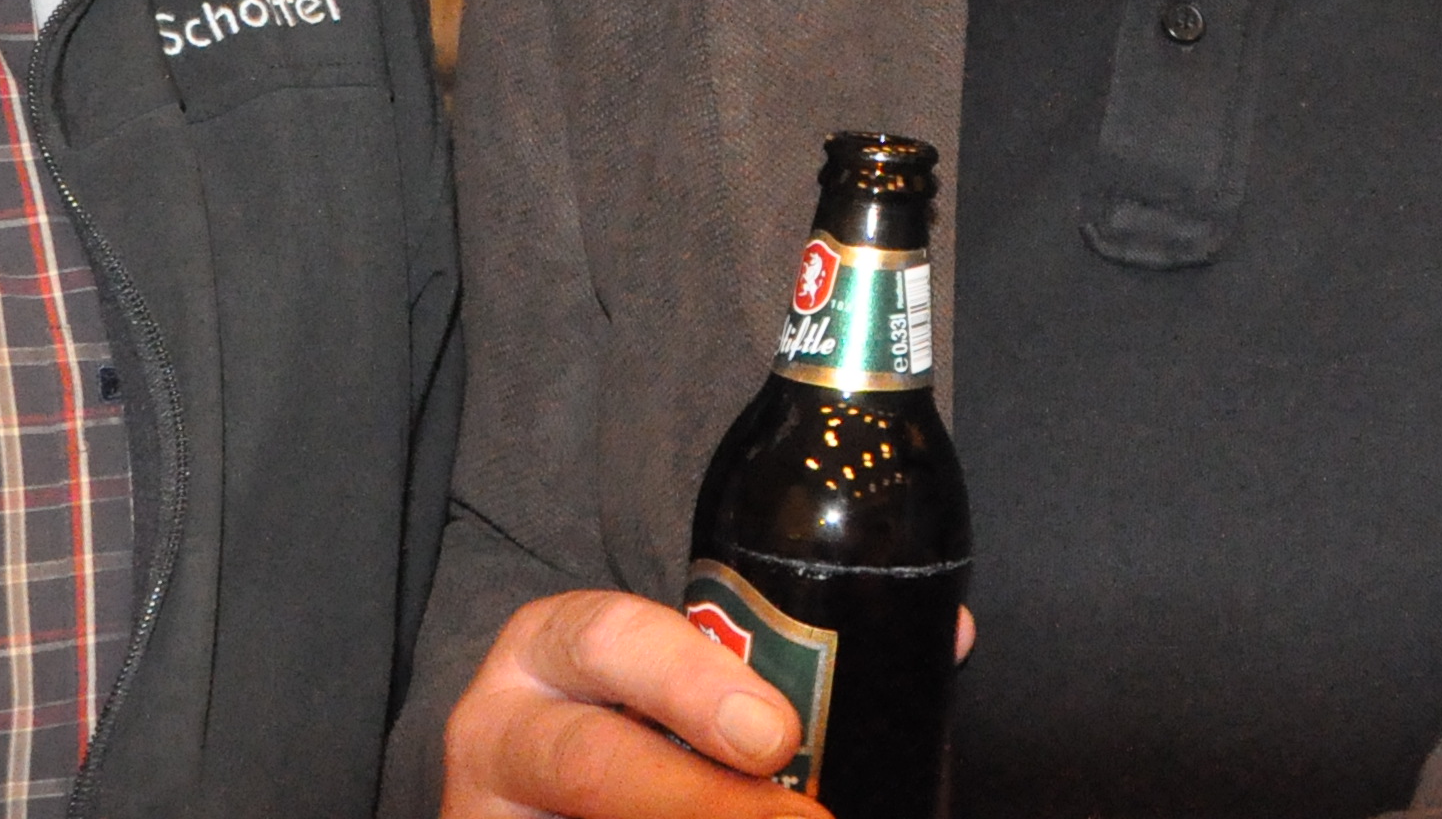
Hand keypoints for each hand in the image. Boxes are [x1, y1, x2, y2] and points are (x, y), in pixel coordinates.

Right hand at [440, 590, 984, 818]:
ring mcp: (497, 813)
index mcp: (557, 647)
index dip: (693, 687)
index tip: (776, 734)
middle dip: (701, 803)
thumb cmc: (633, 716)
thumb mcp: (680, 671)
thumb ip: (781, 657)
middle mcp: (507, 729)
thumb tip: (944, 639)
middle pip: (594, 768)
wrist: (536, 784)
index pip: (613, 641)